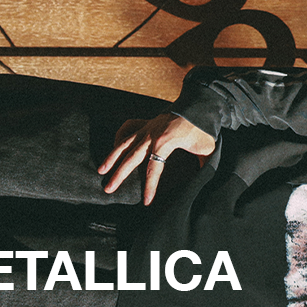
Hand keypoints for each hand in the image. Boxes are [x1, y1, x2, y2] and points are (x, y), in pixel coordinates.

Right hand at [97, 113, 215, 204]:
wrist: (200, 105)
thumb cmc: (204, 129)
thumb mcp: (206, 150)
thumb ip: (202, 166)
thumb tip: (202, 182)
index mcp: (165, 142)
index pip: (153, 168)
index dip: (150, 186)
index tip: (146, 202)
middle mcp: (151, 134)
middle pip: (131, 158)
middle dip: (119, 175)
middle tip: (108, 188)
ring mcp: (147, 127)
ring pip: (124, 143)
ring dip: (111, 157)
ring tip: (100, 170)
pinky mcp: (148, 122)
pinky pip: (128, 128)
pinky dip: (120, 136)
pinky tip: (115, 147)